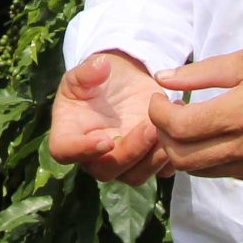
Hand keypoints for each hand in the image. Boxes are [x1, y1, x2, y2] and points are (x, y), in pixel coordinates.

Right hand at [48, 51, 166, 184]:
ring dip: (153, 159)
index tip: (105, 140)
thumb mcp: (87, 71)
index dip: (83, 150)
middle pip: (105, 170)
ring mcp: (120, 162)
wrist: (123, 84)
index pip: (65, 151)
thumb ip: (87, 71)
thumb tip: (100, 66)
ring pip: (135, 176)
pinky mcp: (145, 161)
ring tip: (166, 129)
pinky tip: (177, 130)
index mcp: (68, 133)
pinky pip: (159, 172)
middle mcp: (92, 156)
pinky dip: (169, 158)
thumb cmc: (98, 80)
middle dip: (129, 152)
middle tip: (149, 128)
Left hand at [147, 49, 242, 187]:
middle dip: (165, 136)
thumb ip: (202, 72)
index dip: (157, 114)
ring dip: (186, 151)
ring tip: (192, 127)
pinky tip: (220, 138)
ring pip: (200, 171)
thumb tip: (163, 77)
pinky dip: (212, 159)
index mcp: (239, 115)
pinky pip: (225, 174)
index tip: (159, 99)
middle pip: (181, 158)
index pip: (177, 127)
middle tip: (169, 116)